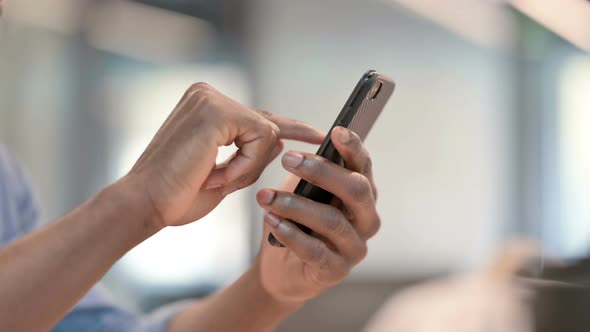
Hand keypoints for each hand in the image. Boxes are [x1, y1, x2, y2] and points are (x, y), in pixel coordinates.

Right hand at [126, 83, 323, 227]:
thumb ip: (251, 155)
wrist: (145, 204)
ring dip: (249, 167)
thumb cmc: (177, 195)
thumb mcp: (225, 174)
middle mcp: (207, 95)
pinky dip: (246, 165)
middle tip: (301, 146)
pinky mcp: (216, 111)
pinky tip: (217, 175)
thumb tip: (280, 140)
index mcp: (205, 106)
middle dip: (273, 149)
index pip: (256, 116)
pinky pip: (261, 138)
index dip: (289, 127)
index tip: (316, 133)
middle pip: (266, 122)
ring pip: (267, 132)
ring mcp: (211, 99)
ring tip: (216, 179)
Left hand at [255, 126, 379, 303]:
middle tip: (288, 159)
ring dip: (295, 205)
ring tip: (266, 196)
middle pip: (357, 190)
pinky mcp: (335, 271)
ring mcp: (354, 247)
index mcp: (362, 195)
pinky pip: (315, 251)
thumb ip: (310, 174)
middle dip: (322, 172)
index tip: (337, 131)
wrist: (281, 269)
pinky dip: (291, 234)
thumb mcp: (303, 191)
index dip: (354, 148)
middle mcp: (366, 220)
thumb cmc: (296, 222)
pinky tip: (272, 221)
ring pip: (332, 221)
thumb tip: (299, 151)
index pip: (364, 167)